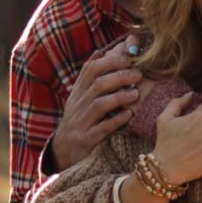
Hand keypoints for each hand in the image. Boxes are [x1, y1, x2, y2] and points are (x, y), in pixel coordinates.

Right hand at [52, 37, 142, 170]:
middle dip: (120, 76)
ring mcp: (81, 122)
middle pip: (98, 84)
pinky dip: (116, 120)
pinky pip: (101, 128)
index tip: (129, 59)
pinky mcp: (86, 139)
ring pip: (99, 105)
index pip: (91, 69)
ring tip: (136, 94)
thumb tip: (101, 51)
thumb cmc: (79, 119)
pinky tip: (129, 116)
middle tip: (139, 75)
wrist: (63, 151)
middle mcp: (78, 104)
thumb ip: (92, 76)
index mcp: (79, 91)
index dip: (110, 61)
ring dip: (119, 97)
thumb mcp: (81, 96)